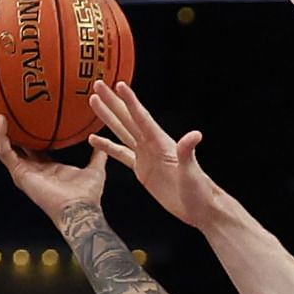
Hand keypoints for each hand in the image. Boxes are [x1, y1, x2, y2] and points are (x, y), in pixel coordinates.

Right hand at [0, 112, 107, 223]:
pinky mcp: (19, 172)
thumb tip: (103, 141)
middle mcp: (29, 169)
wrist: (80, 210)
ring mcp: (21, 171)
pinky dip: (1, 135)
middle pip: (7, 145)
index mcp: (44, 167)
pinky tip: (0, 120)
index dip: (21, 133)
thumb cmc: (87, 196)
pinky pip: (5, 150)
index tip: (17, 116)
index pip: (28, 146)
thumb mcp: (95, 169)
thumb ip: (97, 155)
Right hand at [86, 81, 223, 228]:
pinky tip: (95, 140)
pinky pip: (121, 154)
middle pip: (128, 119)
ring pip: (122, 132)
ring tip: (94, 102)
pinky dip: (107, 147)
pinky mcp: (142, 169)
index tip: (119, 85)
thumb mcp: (191, 171)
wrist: (200, 208)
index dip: (130, 101)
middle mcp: (152, 145)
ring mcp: (146, 156)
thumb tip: (194, 135)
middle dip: (113, 102)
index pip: (142, 118)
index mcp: (161, 143)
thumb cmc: (200, 190)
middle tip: (98, 86)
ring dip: (108, 117)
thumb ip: (188, 152)